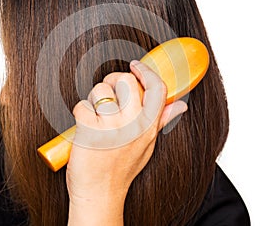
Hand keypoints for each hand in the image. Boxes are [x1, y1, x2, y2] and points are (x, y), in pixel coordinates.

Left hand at [66, 60, 186, 224]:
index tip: (137, 66)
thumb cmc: (120, 169)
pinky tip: (85, 126)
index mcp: (148, 126)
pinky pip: (81, 105)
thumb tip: (180, 105)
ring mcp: (111, 127)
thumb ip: (161, 121)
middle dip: (113, 81)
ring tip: (96, 116)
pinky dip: (80, 112)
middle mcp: (133, 125)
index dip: (147, 71)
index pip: (157, 88)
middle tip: (108, 95)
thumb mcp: (146, 145)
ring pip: (100, 89)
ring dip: (94, 99)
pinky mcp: (89, 130)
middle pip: (125, 79)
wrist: (100, 194)